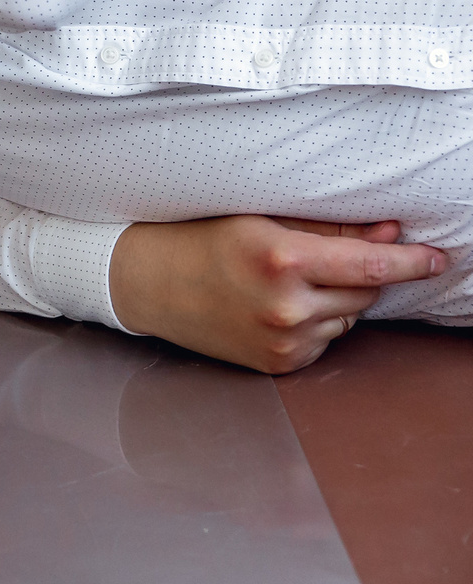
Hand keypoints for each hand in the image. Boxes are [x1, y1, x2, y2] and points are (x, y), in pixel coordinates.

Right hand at [107, 214, 445, 373]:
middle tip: (317, 258)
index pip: (372, 262)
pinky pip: (324, 342)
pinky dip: (315, 325)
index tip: (437, 258)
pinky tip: (277, 309)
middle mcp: (287, 305)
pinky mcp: (279, 364)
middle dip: (357, 273)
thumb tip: (389, 235)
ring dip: (334, 301)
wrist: (147, 282)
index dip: (412, 260)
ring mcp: (283, 340)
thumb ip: (329, 229)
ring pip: (347, 318)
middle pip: (365, 290)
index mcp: (282, 258)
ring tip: (285, 284)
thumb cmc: (200, 239)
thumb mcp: (260, 220)